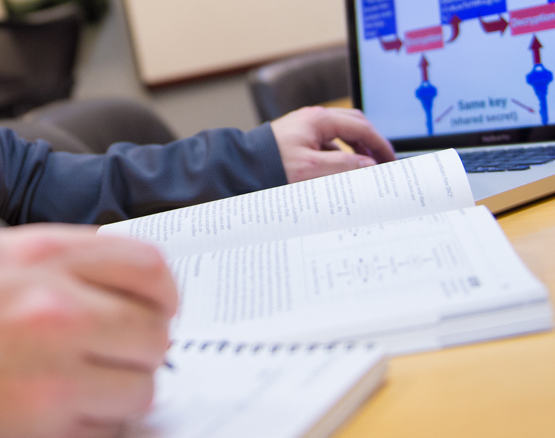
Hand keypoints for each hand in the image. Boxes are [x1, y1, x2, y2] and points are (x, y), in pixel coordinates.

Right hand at [0, 224, 177, 437]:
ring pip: (141, 389)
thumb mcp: (14, 255)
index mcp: (48, 257)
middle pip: (155, 333)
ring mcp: (46, 377)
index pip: (150, 268)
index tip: (163, 306)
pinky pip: (106, 430)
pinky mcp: (35, 431)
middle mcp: (54, 312)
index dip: (166, 291)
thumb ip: (80, 262)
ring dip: (125, 387)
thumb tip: (142, 287)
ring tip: (92, 378)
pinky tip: (65, 405)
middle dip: (147, 345)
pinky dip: (97, 422)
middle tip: (126, 347)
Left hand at [271, 106, 395, 182]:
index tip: (391, 160)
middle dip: (370, 143)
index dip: (379, 144)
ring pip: (339, 135)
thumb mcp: (311, 169)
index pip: (361, 127)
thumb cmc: (269, 167)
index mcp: (319, 120)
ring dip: (354, 150)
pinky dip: (339, 156)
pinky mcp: (297, 142)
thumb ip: (344, 166)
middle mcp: (312, 120)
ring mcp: (304, 130)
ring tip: (364, 168)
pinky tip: (340, 171)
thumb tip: (369, 165)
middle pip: (353, 125)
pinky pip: (326, 145)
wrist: (238, 169)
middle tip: (382, 162)